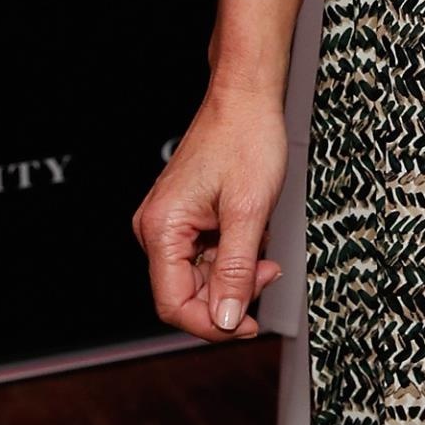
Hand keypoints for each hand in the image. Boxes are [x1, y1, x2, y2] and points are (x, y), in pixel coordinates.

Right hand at [132, 84, 287, 341]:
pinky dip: (233, 257)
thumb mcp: (249, 212)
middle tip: (268, 273)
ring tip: (264, 251)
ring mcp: (169, 223)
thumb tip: (224, 320)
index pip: (173, 304)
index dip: (212, 324)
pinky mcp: (185, 218)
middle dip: (230, 295)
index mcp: (162, 229)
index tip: (248, 326)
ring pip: (199, 277)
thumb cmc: (246, 140)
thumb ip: (235, 271)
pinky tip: (253, 238)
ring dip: (236, 275)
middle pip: (187, 294)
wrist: (246, 99)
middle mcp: (156, 229)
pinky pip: (205, 256)